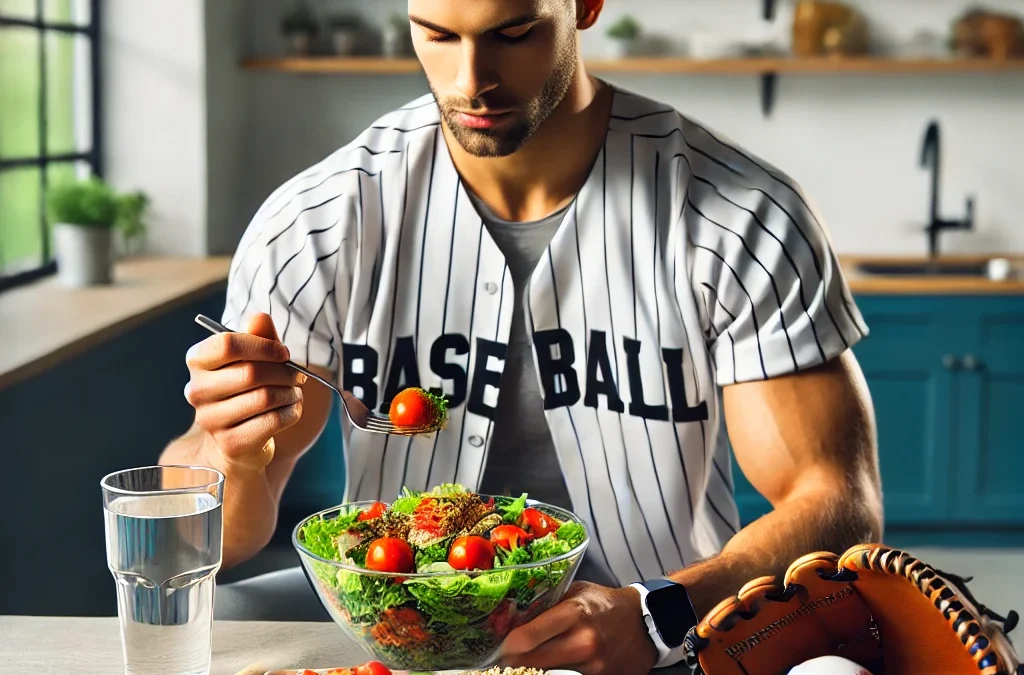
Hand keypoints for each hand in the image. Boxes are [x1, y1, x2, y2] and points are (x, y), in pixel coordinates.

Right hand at [184, 312, 305, 471]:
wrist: (237, 439)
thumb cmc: (247, 388)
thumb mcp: (253, 357)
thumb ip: (258, 335)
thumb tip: (260, 317)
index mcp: (198, 360)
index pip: (227, 344)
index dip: (263, 346)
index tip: (283, 353)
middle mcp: (196, 390)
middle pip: (251, 372)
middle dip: (284, 372)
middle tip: (298, 375)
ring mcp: (210, 419)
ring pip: (265, 397)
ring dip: (290, 393)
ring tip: (294, 392)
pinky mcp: (230, 443)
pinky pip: (273, 421)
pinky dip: (292, 412)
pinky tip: (291, 409)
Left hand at [500, 582, 657, 674]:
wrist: (644, 624)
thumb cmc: (604, 603)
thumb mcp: (576, 592)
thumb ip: (549, 604)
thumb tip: (513, 616)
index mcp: (575, 612)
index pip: (529, 636)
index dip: (507, 645)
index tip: (497, 645)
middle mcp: (583, 640)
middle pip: (533, 662)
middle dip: (512, 662)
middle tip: (501, 658)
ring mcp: (592, 664)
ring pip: (547, 674)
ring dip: (531, 670)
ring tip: (520, 663)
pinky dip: (553, 673)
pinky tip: (547, 667)